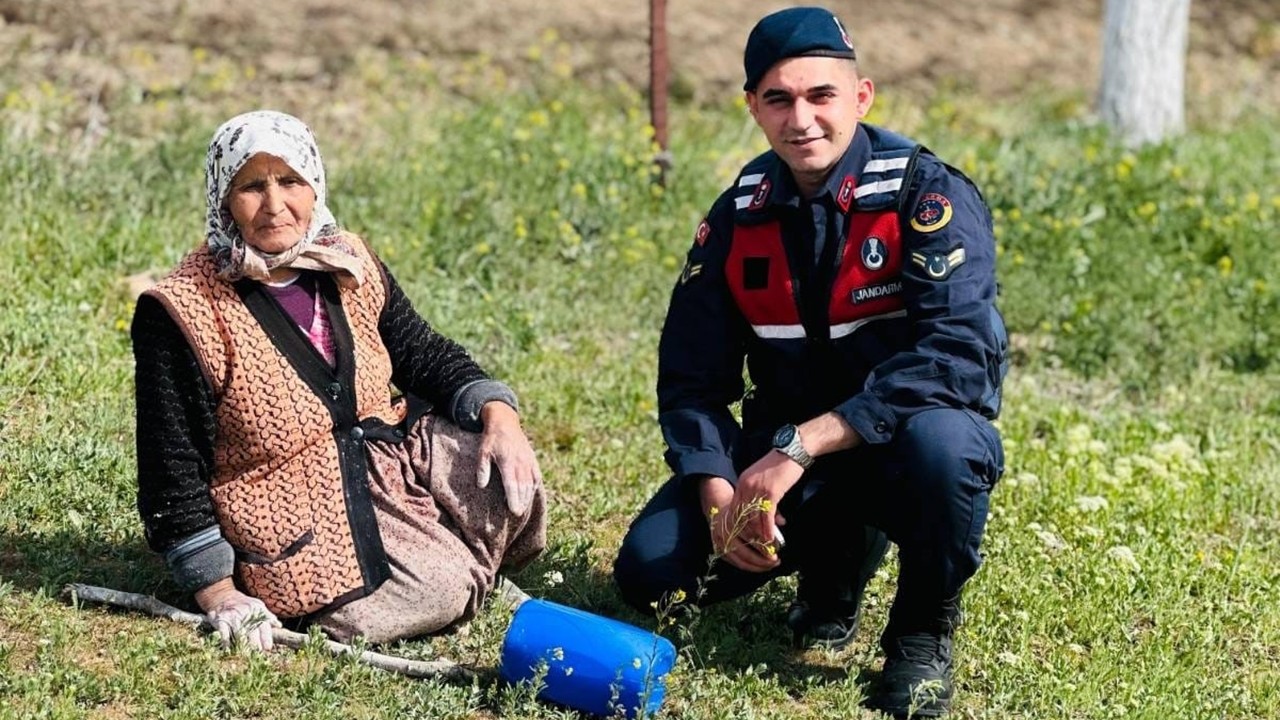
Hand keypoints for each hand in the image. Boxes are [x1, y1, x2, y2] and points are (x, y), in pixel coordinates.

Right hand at [196, 580, 280, 652]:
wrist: (223, 596)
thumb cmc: (244, 604)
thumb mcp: (258, 606)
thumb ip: (268, 617)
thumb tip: (279, 625)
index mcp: (258, 611)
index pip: (264, 626)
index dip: (266, 638)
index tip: (268, 648)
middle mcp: (247, 613)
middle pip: (252, 632)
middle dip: (255, 644)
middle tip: (256, 654)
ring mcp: (234, 616)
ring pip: (239, 633)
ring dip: (242, 645)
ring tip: (245, 655)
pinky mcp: (221, 620)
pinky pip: (224, 632)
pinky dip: (226, 642)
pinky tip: (228, 649)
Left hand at [476, 401, 541, 514]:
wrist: (505, 421)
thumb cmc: (491, 438)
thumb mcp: (482, 452)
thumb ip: (482, 469)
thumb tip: (481, 485)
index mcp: (508, 462)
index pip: (512, 485)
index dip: (513, 499)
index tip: (514, 511)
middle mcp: (520, 462)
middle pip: (523, 487)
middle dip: (521, 502)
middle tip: (518, 514)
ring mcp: (528, 460)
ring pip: (531, 483)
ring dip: (527, 497)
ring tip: (523, 508)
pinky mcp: (532, 458)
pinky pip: (536, 475)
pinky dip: (534, 486)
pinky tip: (531, 494)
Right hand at [698, 475, 777, 573]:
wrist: (717, 509)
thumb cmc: (738, 509)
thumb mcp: (752, 508)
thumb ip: (767, 514)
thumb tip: (783, 521)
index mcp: (733, 521)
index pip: (751, 537)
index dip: (764, 545)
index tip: (777, 548)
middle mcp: (725, 534)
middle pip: (745, 552)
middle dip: (762, 560)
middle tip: (776, 561)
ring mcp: (720, 544)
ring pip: (740, 561)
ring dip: (757, 566)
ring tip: (770, 566)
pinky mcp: (719, 550)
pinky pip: (735, 563)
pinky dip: (748, 567)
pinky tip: (759, 567)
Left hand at [723, 450, 805, 569]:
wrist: (792, 451)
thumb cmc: (781, 466)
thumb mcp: (765, 480)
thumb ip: (762, 497)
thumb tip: (768, 518)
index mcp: (742, 483)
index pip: (736, 509)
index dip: (741, 525)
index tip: (747, 536)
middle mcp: (746, 486)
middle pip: (742, 516)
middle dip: (749, 534)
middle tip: (757, 545)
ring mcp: (757, 490)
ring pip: (753, 519)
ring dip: (759, 535)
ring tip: (766, 546)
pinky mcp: (770, 492)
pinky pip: (766, 516)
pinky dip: (768, 529)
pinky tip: (771, 538)